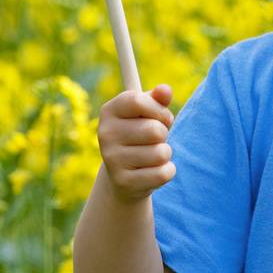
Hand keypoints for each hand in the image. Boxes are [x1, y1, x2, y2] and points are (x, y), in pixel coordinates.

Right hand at [97, 83, 175, 203]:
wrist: (124, 175)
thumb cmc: (141, 134)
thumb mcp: (148, 113)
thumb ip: (158, 99)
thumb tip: (165, 90)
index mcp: (109, 111)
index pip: (138, 101)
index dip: (158, 109)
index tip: (160, 116)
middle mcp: (105, 134)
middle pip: (154, 130)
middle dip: (164, 134)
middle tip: (155, 139)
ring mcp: (112, 159)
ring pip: (161, 153)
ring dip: (165, 153)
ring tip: (153, 155)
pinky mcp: (123, 182)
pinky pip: (162, 173)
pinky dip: (167, 171)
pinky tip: (154, 171)